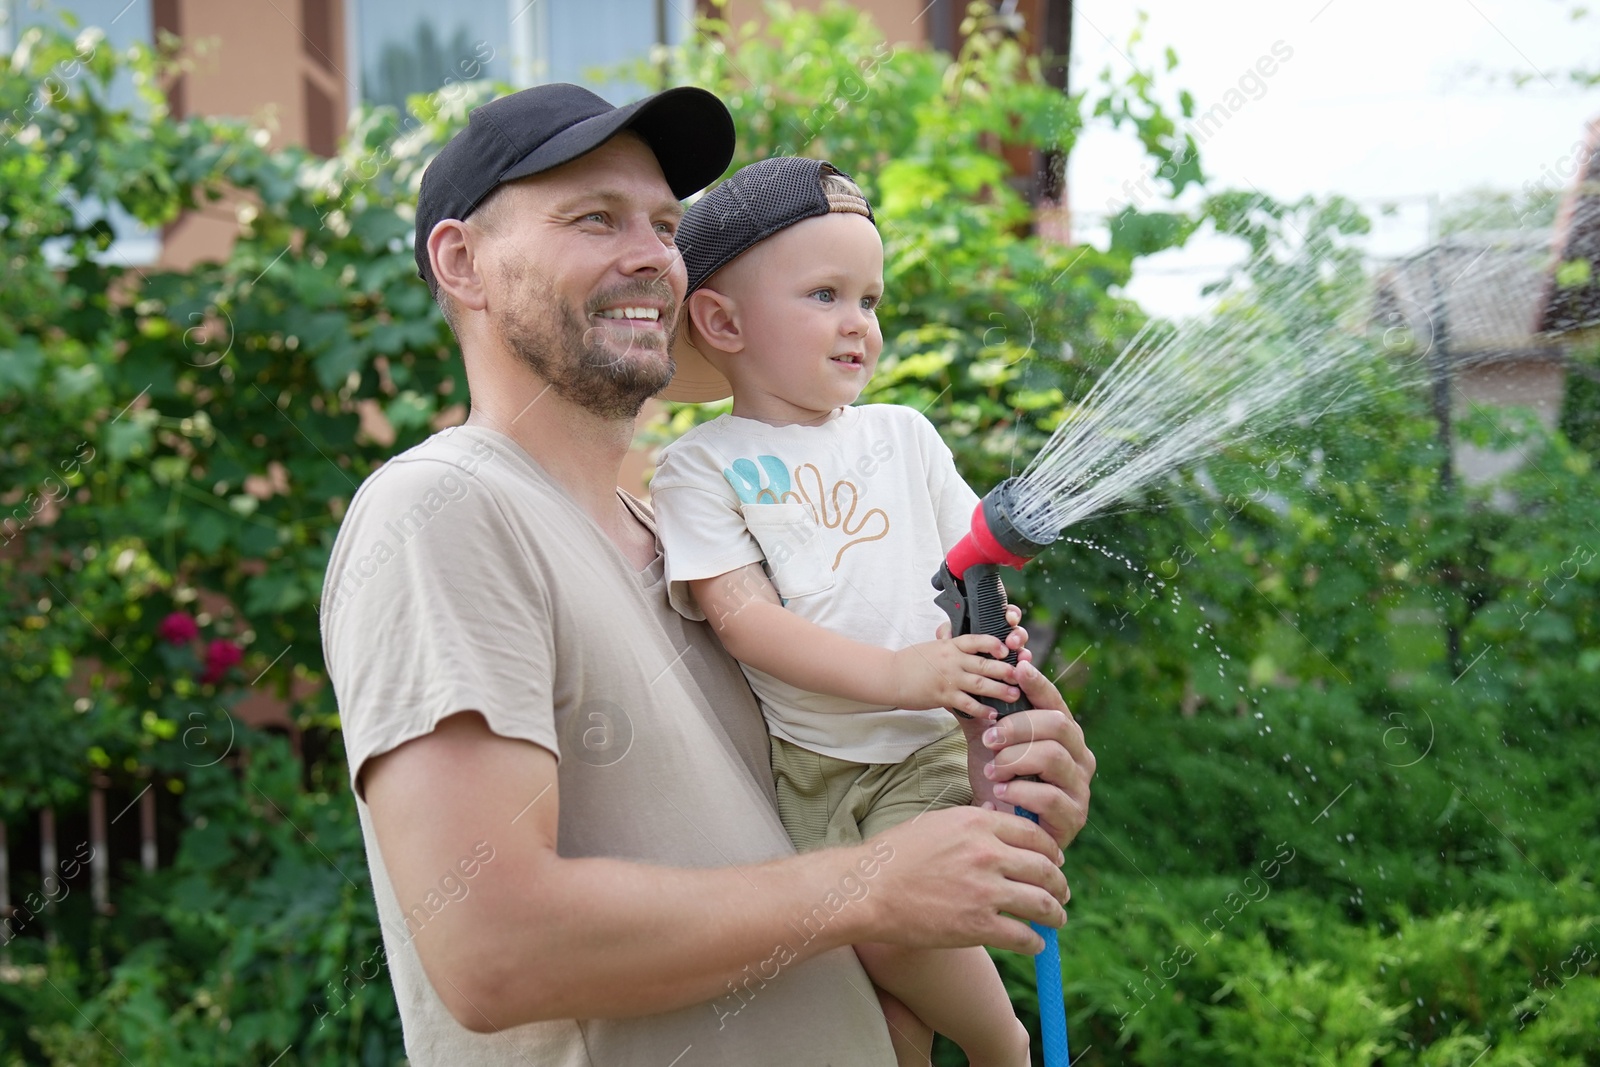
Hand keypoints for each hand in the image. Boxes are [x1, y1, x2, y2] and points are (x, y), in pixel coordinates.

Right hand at [863, 804, 1068, 954]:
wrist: (868, 889)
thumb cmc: (897, 855)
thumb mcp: (938, 823)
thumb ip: (974, 825)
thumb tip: (1001, 826)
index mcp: (978, 823)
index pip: (1034, 834)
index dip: (1051, 850)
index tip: (1055, 861)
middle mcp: (987, 853)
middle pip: (1045, 868)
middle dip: (1059, 883)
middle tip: (1062, 893)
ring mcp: (984, 890)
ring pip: (1042, 903)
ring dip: (1055, 914)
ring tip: (1057, 920)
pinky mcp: (977, 926)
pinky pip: (1023, 936)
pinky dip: (1036, 942)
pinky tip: (1035, 943)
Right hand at [888, 634, 1020, 715]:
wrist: (891, 676)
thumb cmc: (913, 661)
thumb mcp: (934, 646)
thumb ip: (952, 644)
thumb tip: (966, 640)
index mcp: (951, 645)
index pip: (977, 640)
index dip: (994, 644)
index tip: (1007, 649)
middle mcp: (952, 660)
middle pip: (984, 664)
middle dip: (1006, 670)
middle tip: (1022, 675)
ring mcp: (948, 678)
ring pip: (980, 684)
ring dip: (1000, 690)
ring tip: (1014, 695)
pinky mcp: (942, 695)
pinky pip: (967, 704)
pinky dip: (981, 710)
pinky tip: (992, 714)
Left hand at [964, 660, 1093, 848]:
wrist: (999, 829)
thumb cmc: (999, 780)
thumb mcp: (988, 741)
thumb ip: (983, 708)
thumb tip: (969, 665)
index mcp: (1064, 734)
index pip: (1055, 701)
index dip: (1038, 683)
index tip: (1018, 667)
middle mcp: (1080, 756)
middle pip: (1059, 724)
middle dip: (1019, 726)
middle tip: (989, 738)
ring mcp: (1080, 787)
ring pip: (1054, 757)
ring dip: (1014, 760)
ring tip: (991, 771)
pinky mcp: (1073, 816)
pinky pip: (1050, 797)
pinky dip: (1019, 792)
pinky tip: (999, 793)